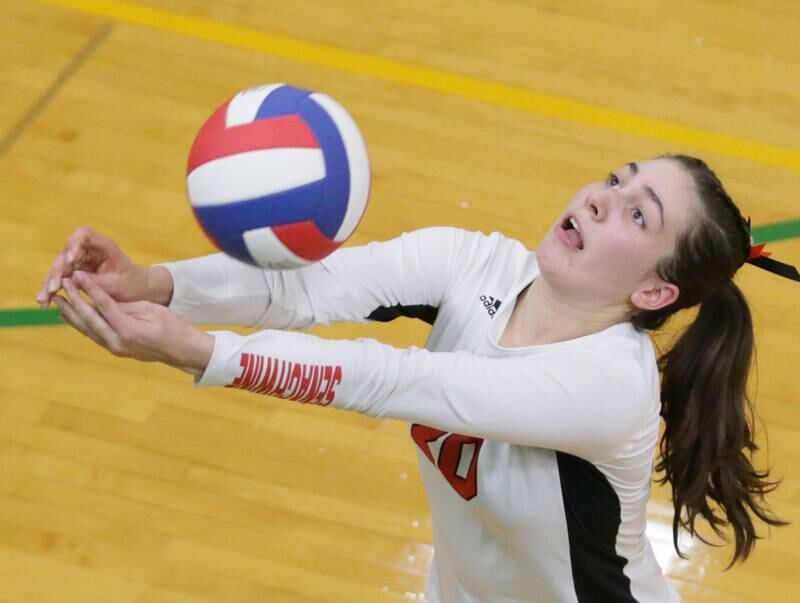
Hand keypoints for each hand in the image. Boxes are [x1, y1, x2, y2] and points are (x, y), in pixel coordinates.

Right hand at [36, 226, 172, 307]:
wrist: (136, 290)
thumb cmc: (130, 284)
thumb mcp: (116, 284)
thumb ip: (95, 281)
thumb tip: (71, 279)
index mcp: (103, 245)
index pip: (83, 235)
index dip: (74, 244)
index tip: (70, 259)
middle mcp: (88, 250)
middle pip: (66, 253)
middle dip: (58, 270)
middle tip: (53, 287)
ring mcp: (78, 260)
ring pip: (59, 267)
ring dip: (49, 282)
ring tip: (43, 299)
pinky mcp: (73, 272)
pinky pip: (59, 278)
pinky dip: (51, 290)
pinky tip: (44, 302)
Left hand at [53, 271, 213, 375]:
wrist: (181, 350)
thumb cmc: (172, 326)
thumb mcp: (150, 309)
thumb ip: (124, 306)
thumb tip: (102, 300)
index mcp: (128, 329)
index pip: (103, 305)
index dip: (89, 288)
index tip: (77, 275)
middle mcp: (117, 341)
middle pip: (89, 319)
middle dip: (74, 300)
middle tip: (63, 284)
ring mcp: (115, 348)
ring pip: (87, 329)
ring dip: (72, 314)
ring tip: (59, 299)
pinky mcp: (115, 349)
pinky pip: (93, 335)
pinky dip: (81, 324)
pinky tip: (71, 317)